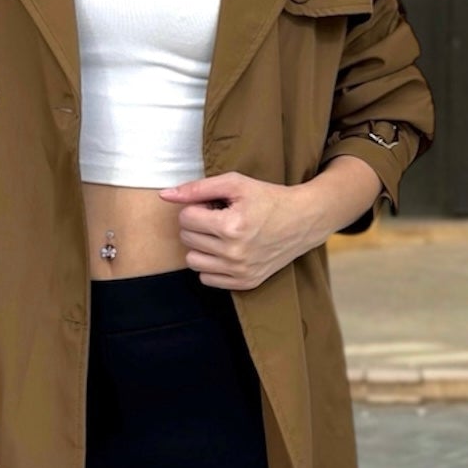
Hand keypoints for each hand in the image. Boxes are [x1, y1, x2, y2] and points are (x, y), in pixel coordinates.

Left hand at [158, 173, 315, 289]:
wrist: (303, 220)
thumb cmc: (268, 198)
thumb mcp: (235, 184)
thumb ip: (197, 188)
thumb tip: (164, 196)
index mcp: (232, 226)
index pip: (186, 218)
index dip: (197, 207)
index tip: (214, 205)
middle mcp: (235, 253)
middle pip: (187, 239)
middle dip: (198, 225)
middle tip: (220, 217)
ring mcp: (240, 271)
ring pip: (192, 261)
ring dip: (201, 246)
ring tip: (221, 235)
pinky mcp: (245, 283)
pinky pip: (206, 279)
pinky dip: (211, 265)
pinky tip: (226, 251)